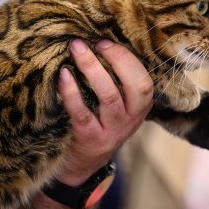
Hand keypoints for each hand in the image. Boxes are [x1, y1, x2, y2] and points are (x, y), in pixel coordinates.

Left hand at [56, 38, 153, 185]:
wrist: (82, 167)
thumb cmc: (98, 126)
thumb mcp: (118, 109)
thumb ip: (117, 84)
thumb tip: (99, 44)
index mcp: (141, 108)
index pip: (144, 80)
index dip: (126, 58)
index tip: (104, 41)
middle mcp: (131, 119)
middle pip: (136, 86)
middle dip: (116, 59)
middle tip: (91, 42)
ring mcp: (113, 131)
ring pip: (109, 96)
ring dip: (92, 69)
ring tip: (76, 49)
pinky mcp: (91, 140)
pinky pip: (82, 113)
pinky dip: (72, 92)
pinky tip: (63, 75)